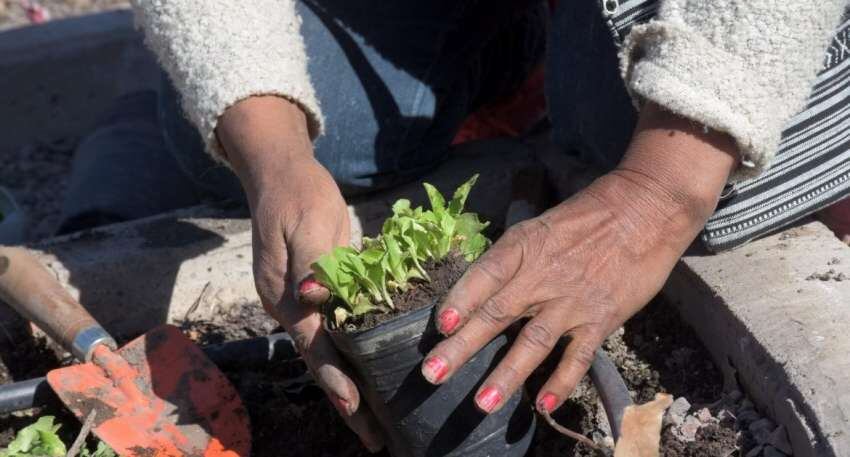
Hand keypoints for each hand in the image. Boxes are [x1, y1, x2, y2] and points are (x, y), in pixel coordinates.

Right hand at [217, 96, 383, 450]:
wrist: (282, 174)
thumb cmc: (299, 195)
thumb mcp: (308, 222)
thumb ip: (313, 262)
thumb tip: (311, 299)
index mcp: (284, 295)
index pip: (314, 347)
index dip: (336, 379)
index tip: (356, 409)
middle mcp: (290, 306)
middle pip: (321, 360)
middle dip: (346, 398)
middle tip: (375, 437)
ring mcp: (300, 301)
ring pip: (328, 351)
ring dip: (350, 382)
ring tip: (376, 417)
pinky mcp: (313, 292)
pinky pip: (335, 330)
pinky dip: (351, 354)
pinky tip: (371, 369)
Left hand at [420, 104, 737, 413]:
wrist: (645, 209)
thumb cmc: (588, 216)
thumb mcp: (540, 227)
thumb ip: (512, 260)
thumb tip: (480, 290)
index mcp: (523, 247)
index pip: (483, 275)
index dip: (460, 300)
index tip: (440, 325)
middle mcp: (541, 276)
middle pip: (495, 314)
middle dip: (461, 348)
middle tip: (433, 373)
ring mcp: (570, 301)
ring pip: (532, 342)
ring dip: (506, 375)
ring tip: (482, 403)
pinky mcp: (601, 318)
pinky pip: (578, 356)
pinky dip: (561, 381)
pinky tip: (544, 405)